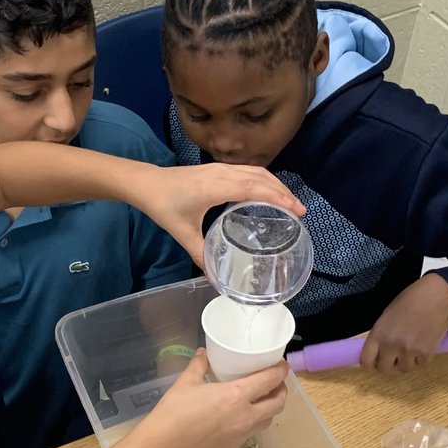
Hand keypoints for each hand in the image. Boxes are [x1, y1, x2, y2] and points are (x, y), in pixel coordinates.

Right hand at [136, 350, 287, 447]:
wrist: (164, 445)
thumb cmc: (175, 410)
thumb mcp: (187, 381)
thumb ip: (199, 365)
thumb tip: (203, 353)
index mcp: (237, 395)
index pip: (270, 381)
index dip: (280, 371)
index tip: (282, 365)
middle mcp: (246, 416)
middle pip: (278, 404)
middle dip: (281, 391)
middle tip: (274, 382)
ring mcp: (241, 435)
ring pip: (267, 420)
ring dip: (269, 408)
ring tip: (260, 399)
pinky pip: (250, 433)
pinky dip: (252, 422)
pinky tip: (239, 417)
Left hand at [138, 164, 304, 267]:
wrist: (146, 183)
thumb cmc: (163, 205)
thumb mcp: (182, 233)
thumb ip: (200, 254)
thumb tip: (214, 278)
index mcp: (216, 187)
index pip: (254, 188)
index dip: (278, 198)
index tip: (296, 210)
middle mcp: (222, 174)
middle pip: (261, 178)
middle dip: (283, 192)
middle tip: (300, 210)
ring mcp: (220, 169)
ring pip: (256, 171)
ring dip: (275, 184)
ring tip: (290, 202)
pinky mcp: (217, 169)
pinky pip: (247, 171)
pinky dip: (263, 180)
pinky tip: (268, 192)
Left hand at [359, 274, 447, 372]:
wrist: (435, 297)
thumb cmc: (409, 301)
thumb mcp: (386, 317)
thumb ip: (380, 336)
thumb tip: (377, 352)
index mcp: (377, 335)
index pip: (366, 361)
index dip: (369, 365)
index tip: (374, 364)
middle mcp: (391, 345)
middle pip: (384, 369)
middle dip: (388, 365)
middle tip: (394, 357)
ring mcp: (409, 351)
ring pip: (404, 369)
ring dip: (406, 361)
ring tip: (411, 346)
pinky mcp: (426, 354)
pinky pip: (420, 364)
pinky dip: (421, 358)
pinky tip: (423, 343)